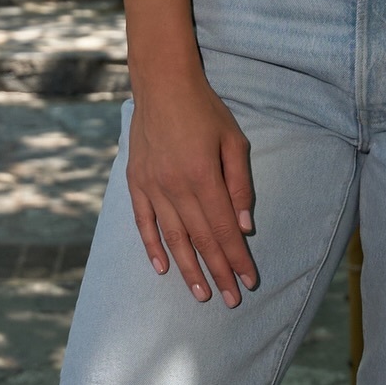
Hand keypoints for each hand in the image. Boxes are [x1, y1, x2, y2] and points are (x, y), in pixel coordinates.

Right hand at [126, 68, 257, 306]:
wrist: (162, 84)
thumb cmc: (205, 110)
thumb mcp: (234, 141)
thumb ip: (240, 185)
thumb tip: (244, 227)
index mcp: (203, 177)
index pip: (223, 230)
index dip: (237, 258)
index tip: (249, 281)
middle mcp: (175, 188)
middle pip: (201, 240)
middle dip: (218, 272)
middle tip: (231, 300)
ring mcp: (152, 187)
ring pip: (173, 238)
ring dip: (188, 270)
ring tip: (202, 294)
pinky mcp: (136, 183)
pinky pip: (144, 223)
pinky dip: (153, 248)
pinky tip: (163, 269)